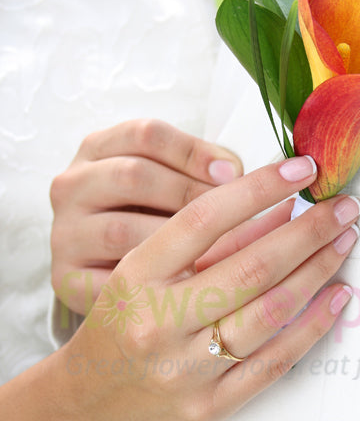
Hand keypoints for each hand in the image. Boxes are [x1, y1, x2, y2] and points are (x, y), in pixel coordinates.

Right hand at [50, 119, 242, 314]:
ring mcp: (64, 232)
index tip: (233, 173)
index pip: (145, 135)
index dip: (193, 151)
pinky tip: (184, 285)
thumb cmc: (153, 216)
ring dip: (173, 242)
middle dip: (188, 193)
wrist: (116, 281)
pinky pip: (110, 280)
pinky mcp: (65, 277)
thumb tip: (233, 174)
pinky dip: (151, 283)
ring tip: (212, 251)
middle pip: (132, 176)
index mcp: (98, 149)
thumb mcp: (171, 179)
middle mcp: (72, 185)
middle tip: (228, 215)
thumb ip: (201, 170)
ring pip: (121, 229)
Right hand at [64, 156, 359, 420]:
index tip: (300, 168)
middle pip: (252, 266)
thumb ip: (202, 244)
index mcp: (136, 277)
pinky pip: (273, 363)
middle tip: (344, 206)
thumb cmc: (119, 326)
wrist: (85, 405)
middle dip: (309, 230)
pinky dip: (313, 327)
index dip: (259, 188)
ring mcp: (185, 369)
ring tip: (345, 241)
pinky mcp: (207, 408)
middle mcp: (159, 322)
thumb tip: (278, 208)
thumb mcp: (140, 273)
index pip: (205, 219)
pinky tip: (337, 298)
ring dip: (318, 271)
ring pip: (270, 312)